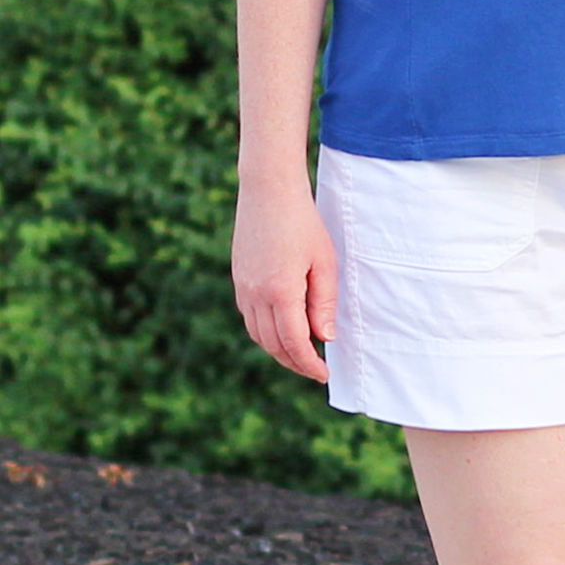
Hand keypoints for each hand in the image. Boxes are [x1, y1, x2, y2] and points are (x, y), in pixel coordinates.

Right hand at [231, 178, 337, 383]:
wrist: (268, 190)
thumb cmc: (304, 223)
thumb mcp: (325, 263)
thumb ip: (324, 303)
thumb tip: (324, 339)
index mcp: (281, 292)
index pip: (295, 343)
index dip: (309, 364)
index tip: (324, 374)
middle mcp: (256, 294)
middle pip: (273, 345)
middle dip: (294, 362)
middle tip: (314, 369)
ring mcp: (243, 287)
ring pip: (258, 334)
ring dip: (278, 349)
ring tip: (301, 353)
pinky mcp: (238, 278)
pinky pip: (250, 317)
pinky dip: (265, 331)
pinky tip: (282, 328)